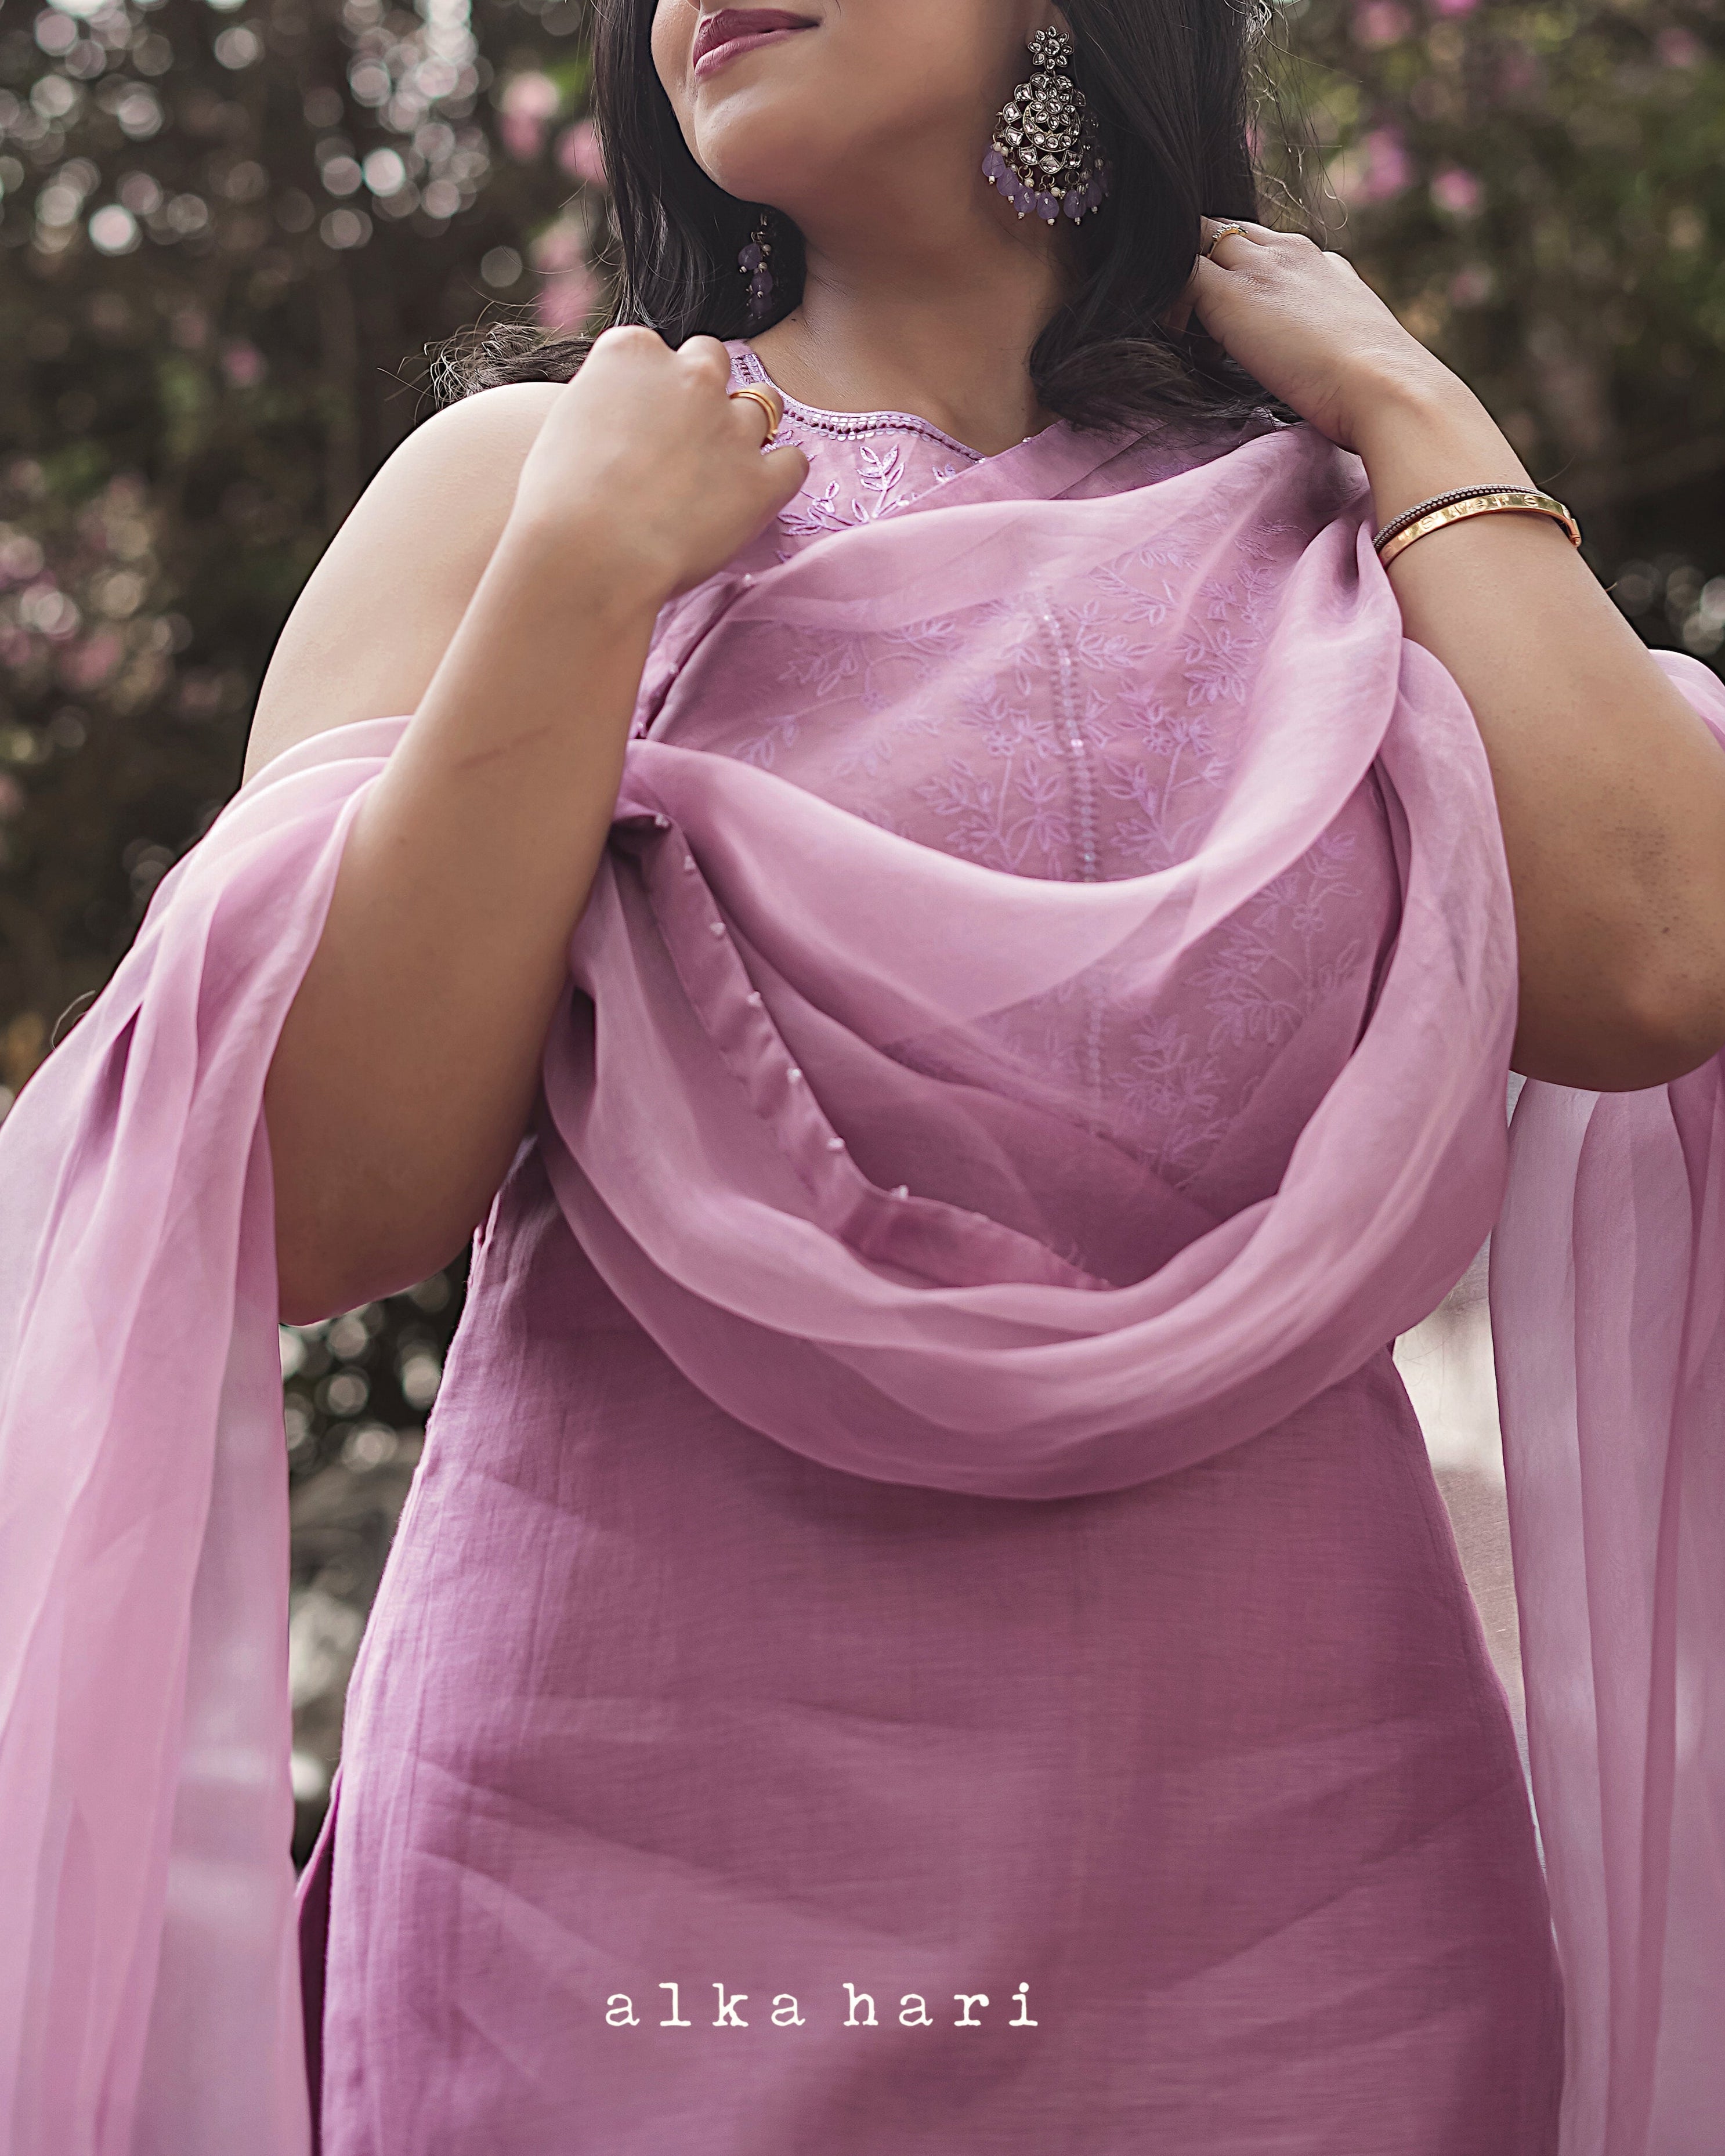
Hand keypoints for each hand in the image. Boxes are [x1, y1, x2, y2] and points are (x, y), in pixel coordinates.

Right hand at [505, 326, 809, 603]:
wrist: (588, 555)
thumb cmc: (557, 503)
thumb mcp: (565, 427)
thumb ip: (606, 405)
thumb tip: (624, 421)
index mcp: (632, 351)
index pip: (655, 353)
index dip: (650, 391)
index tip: (639, 426)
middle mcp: (689, 375)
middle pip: (712, 362)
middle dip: (703, 393)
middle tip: (683, 443)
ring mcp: (731, 426)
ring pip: (760, 408)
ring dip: (743, 434)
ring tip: (717, 476)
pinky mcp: (762, 480)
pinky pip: (792, 463)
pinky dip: (778, 476)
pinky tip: (754, 497)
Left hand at [1184, 219, 1461, 453]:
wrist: (1387, 387)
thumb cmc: (1374, 386)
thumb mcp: (1352, 343)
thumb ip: (1328, 325)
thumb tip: (1318, 338)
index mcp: (1320, 263)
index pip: (1261, 245)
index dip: (1236, 272)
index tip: (1229, 318)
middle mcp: (1289, 252)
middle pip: (1225, 233)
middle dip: (1202, 264)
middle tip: (1193, 321)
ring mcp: (1259, 268)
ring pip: (1197, 240)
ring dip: (1182, 279)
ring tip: (1182, 330)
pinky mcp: (1230, 293)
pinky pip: (1177, 272)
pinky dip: (1168, 300)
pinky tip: (1176, 336)